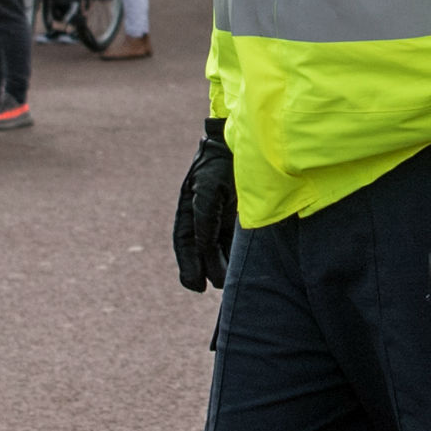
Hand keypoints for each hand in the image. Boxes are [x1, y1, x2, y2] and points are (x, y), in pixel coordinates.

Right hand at [174, 123, 238, 292]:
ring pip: (219, 250)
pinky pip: (234, 241)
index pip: (186, 244)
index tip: (196, 286)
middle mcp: (202, 217)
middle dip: (208, 270)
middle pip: (203, 252)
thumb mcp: (208, 189)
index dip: (189, 266)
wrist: (240, 143)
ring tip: (231, 282)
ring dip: (223, 266)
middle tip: (217, 286)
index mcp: (188, 210)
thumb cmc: (218, 164)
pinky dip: (236, 255)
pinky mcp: (237, 216)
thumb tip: (203, 248)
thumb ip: (204, 218)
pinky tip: (244, 266)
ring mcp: (220, 217)